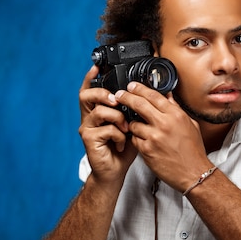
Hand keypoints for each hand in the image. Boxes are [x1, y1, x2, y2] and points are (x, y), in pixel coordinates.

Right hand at [78, 66, 136, 184]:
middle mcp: (90, 117)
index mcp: (99, 111)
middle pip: (87, 95)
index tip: (98, 67)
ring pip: (100, 111)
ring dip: (118, 118)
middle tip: (118, 101)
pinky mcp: (89, 139)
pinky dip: (118, 135)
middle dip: (104, 94)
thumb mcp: (133, 125)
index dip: (91, 77)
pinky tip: (122, 143)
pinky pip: (106, 129)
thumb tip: (153, 94)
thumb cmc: (124, 149)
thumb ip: (137, 110)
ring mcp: (87, 128)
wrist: (115, 172)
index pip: (91, 90)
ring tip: (126, 129)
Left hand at [114, 81, 212, 191]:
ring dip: (133, 124)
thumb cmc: (193, 152)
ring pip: (134, 123)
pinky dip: (136, 139)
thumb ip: (177, 110)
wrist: (194, 173)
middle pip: (139, 104)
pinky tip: (142, 141)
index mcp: (176, 116)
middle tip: (120, 95)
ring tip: (137, 127)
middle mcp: (164, 124)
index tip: (132, 86)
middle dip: (126, 97)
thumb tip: (168, 98)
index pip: (154, 96)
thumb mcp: (190, 126)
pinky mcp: (147, 150)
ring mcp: (154, 137)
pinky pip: (134, 139)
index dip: (140, 89)